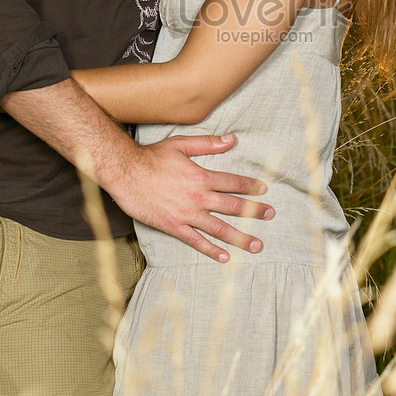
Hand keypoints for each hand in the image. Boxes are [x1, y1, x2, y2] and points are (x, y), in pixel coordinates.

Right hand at [114, 134, 273, 262]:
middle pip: (233, 207)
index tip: (264, 190)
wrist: (125, 172)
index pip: (233, 182)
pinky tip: (224, 257)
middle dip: (254, 212)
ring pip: (220, 228)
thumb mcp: (181, 144)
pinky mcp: (173, 226)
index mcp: (202, 177)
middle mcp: (198, 197)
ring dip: (240, 237)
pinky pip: (196, 241)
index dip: (251, 186)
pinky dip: (212, 250)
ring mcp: (187, 214)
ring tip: (257, 245)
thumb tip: (232, 139)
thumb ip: (208, 144)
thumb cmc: (151, 156)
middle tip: (270, 215)